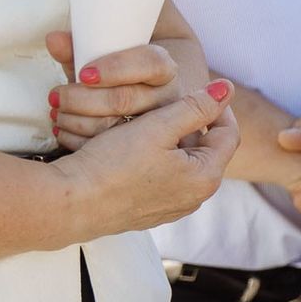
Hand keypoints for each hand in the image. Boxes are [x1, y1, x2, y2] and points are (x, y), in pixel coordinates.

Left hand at [46, 32, 187, 149]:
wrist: (144, 88)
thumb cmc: (120, 68)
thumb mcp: (105, 53)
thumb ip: (80, 46)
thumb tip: (55, 40)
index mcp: (164, 68)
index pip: (151, 64)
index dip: (116, 68)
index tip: (84, 74)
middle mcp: (166, 99)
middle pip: (127, 99)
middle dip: (84, 99)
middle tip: (56, 95)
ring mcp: (157, 127)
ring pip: (117, 128)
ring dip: (78, 121)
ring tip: (56, 112)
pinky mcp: (141, 147)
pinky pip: (108, 150)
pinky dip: (78, 141)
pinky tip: (62, 131)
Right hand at [51, 83, 238, 236]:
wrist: (72, 204)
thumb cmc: (113, 165)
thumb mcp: (158, 126)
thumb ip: (195, 107)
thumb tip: (225, 90)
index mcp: (205, 177)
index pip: (228, 134)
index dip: (217, 107)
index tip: (200, 90)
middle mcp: (194, 198)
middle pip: (203, 149)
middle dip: (188, 123)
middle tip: (164, 104)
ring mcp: (171, 207)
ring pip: (180, 162)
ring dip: (168, 139)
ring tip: (144, 121)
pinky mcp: (149, 211)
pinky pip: (161, 177)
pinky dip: (152, 157)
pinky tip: (129, 146)